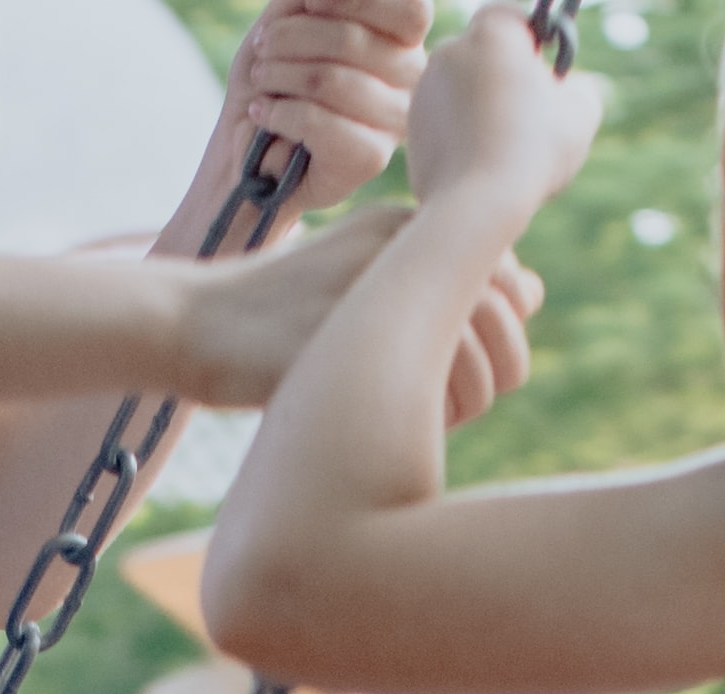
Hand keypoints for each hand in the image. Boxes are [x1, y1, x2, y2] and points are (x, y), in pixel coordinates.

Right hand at [168, 209, 547, 411]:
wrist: (192, 326)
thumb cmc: (285, 318)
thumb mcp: (368, 282)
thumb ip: (447, 283)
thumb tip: (532, 293)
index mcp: (409, 228)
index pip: (513, 290)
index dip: (503, 346)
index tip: (461, 376)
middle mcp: (400, 250)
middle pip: (507, 329)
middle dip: (494, 378)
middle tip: (447, 409)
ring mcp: (372, 296)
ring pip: (476, 369)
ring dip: (462, 411)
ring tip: (414, 424)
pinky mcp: (344, 345)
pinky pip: (424, 402)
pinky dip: (423, 429)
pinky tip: (383, 433)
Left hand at [217, 0, 430, 221]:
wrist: (249, 144)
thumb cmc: (274, 76)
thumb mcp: (289, 16)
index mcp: (400, 38)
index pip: (410, 9)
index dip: (355, 0)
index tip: (310, 3)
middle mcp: (409, 79)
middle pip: (353, 39)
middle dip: (289, 37)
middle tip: (263, 48)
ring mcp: (394, 121)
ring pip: (331, 80)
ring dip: (277, 74)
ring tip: (261, 79)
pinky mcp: (370, 158)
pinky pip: (317, 122)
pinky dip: (277, 113)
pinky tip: (263, 114)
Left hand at [407, 4, 599, 214]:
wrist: (478, 202)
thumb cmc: (534, 147)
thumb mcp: (581, 109)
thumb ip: (574, 84)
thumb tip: (564, 87)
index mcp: (490, 31)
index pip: (510, 17)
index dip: (530, 42)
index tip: (544, 70)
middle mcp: (448, 49)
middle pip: (483, 54)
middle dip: (503, 75)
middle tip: (528, 114)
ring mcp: (424, 90)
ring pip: (462, 90)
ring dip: (481, 107)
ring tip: (506, 147)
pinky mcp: (412, 128)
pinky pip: (445, 122)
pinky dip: (462, 135)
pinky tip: (482, 163)